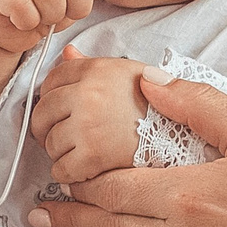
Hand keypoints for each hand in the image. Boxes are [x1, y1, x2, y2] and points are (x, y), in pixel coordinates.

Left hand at [29, 46, 151, 185]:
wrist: (183, 135)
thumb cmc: (157, 106)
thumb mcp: (127, 73)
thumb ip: (92, 64)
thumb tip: (67, 51)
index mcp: (95, 70)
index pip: (51, 80)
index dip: (50, 97)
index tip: (58, 109)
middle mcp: (88, 94)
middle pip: (42, 113)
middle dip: (47, 128)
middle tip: (61, 135)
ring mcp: (88, 125)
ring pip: (50, 143)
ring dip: (60, 153)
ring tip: (80, 151)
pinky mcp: (92, 155)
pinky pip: (61, 169)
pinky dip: (68, 174)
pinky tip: (83, 170)